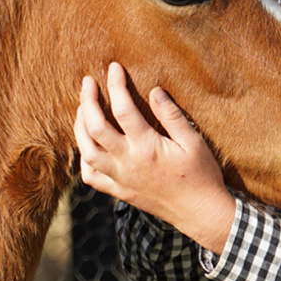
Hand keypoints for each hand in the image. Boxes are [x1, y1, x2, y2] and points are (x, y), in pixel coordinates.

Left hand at [74, 62, 235, 253]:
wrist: (201, 213)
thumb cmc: (201, 175)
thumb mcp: (194, 141)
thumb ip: (172, 116)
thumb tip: (154, 91)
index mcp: (147, 147)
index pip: (123, 109)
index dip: (116, 84)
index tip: (114, 67)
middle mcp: (128, 163)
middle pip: (95, 128)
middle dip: (87, 100)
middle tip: (88, 81)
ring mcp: (121, 179)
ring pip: (87, 152)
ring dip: (79, 127)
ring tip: (82, 108)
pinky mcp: (120, 192)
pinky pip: (91, 177)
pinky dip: (84, 159)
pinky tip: (87, 145)